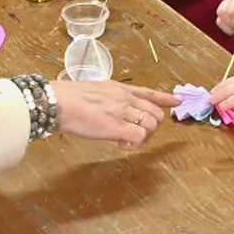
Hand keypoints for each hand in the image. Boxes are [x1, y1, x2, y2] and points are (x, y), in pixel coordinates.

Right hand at [51, 79, 181, 150]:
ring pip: (151, 125)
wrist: (56, 102)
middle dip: (151, 127)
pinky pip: (139, 137)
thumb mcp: (95, 91)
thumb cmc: (68, 98)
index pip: (149, 92)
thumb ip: (110, 99)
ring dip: (143, 137)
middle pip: (156, 114)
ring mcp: (121, 112)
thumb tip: (115, 113)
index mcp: (120, 89)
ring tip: (126, 141)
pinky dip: (133, 145)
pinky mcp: (115, 126)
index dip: (166, 99)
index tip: (177, 101)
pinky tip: (120, 145)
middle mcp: (124, 98)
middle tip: (135, 135)